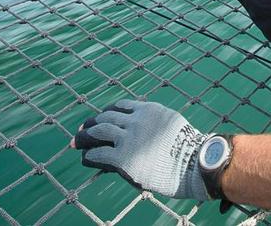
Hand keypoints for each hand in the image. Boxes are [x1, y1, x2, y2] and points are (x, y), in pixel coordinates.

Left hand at [71, 99, 208, 200]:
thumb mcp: (171, 124)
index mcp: (148, 110)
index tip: (99, 118)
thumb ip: (155, 121)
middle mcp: (136, 121)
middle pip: (106, 117)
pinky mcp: (123, 158)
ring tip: (77, 143)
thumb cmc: (187, 149)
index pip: (120, 106)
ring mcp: (129, 138)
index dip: (107, 112)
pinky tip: (85, 159)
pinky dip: (89, 156)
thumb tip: (143, 126)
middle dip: (91, 123)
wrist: (193, 164)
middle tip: (81, 130)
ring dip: (85, 137)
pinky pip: (99, 154)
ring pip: (99, 131)